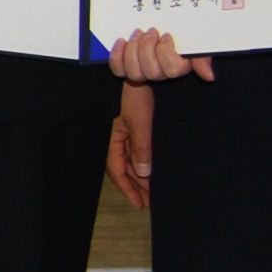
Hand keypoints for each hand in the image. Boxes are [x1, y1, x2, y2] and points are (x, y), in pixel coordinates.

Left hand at [106, 28, 215, 84]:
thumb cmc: (181, 33)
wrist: (160, 24)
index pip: (172, 69)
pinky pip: (118, 70)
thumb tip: (208, 76)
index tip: (166, 35)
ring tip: (137, 33)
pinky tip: (121, 41)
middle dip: (148, 48)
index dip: (166, 52)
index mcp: (178, 67)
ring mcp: (142, 72)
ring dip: (133, 49)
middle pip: (151, 72)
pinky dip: (117, 55)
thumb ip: (202, 57)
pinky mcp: (125, 67)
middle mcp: (160, 73)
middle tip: (150, 31)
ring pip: (134, 72)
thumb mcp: (195, 41)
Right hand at [109, 81, 154, 209]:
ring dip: (145, 175)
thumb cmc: (137, 91)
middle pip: (127, 167)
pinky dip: (149, 161)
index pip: (117, 169)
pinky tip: (157, 167)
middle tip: (152, 201)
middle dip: (138, 185)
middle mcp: (121, 135)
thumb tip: (144, 173)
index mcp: (114, 136)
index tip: (140, 204)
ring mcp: (131, 129)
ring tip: (157, 189)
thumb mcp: (139, 121)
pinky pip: (143, 148)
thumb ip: (141, 147)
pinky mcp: (143, 123)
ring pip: (135, 159)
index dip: (128, 188)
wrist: (145, 67)